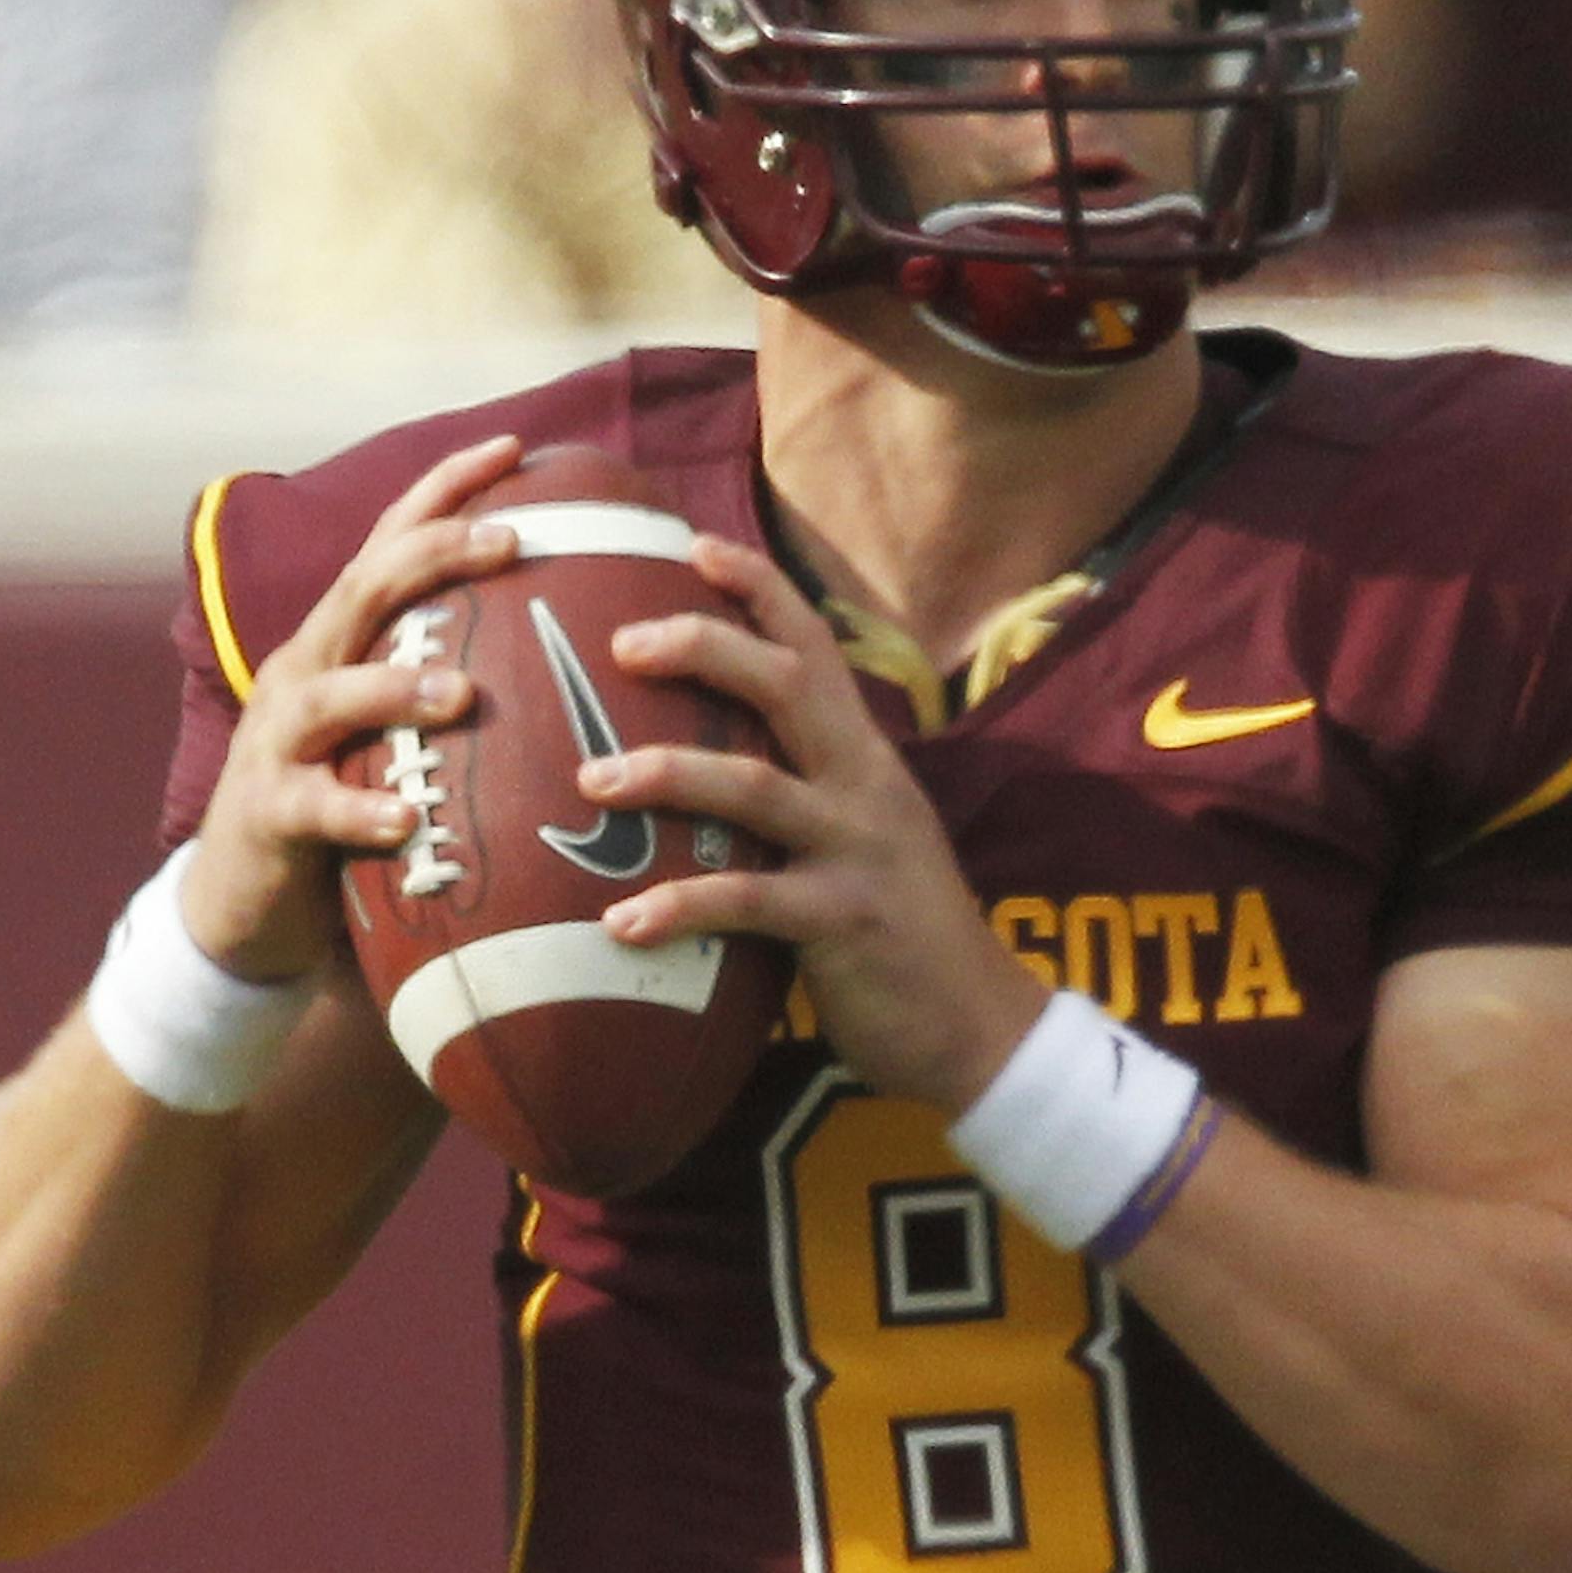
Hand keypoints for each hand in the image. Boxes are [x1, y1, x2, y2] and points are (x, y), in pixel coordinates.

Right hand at [179, 436, 522, 982]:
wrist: (245, 902)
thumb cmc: (348, 802)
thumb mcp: (398, 730)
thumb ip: (459, 683)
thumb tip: (582, 653)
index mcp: (342, 642)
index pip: (391, 544)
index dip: (445, 489)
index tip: (516, 446)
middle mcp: (303, 671)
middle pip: (363, 591)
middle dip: (433, 556)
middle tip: (510, 541)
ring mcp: (277, 740)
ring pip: (331, 694)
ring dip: (397, 685)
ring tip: (462, 693)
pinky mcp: (267, 815)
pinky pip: (314, 806)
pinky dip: (359, 810)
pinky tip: (406, 817)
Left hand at [578, 536, 1048, 1113]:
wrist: (979, 1028)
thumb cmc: (898, 930)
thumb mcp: (859, 837)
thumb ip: (801, 791)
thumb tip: (707, 760)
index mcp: (864, 757)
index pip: (812, 647)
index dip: (757, 590)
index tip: (692, 544)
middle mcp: (865, 786)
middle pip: (784, 686)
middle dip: (703, 649)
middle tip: (618, 642)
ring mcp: (857, 850)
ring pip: (757, 786)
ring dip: (669, 773)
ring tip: (592, 781)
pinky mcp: (843, 922)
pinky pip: (750, 903)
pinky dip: (681, 906)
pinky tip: (620, 920)